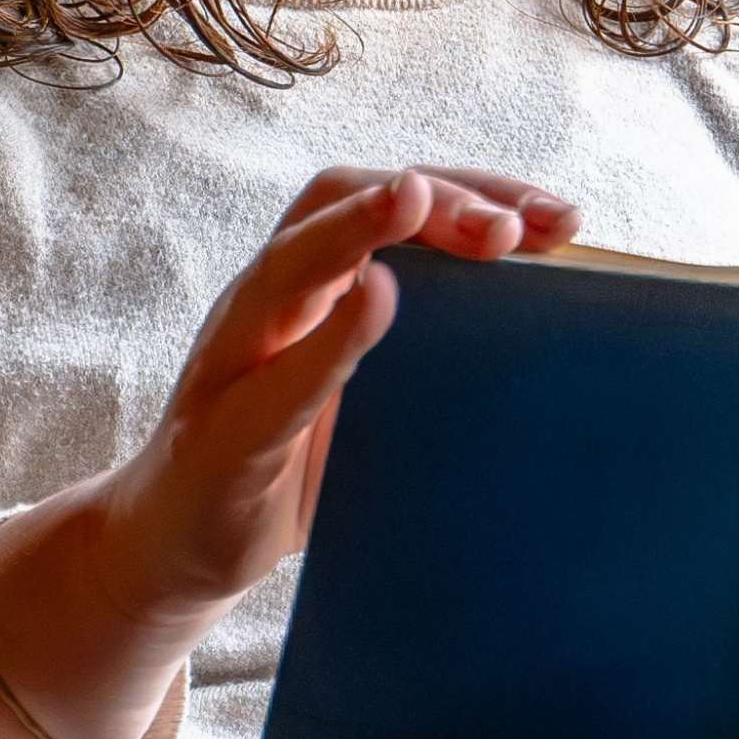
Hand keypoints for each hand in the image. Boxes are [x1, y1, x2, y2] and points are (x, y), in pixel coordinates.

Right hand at [0, 162, 571, 738]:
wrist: (175, 547)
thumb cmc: (292, 461)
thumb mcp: (375, 395)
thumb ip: (431, 349)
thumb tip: (559, 330)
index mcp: (312, 284)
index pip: (388, 199)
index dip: (473, 191)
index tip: (562, 218)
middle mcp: (267, 301)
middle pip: (334, 200)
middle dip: (430, 197)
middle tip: (513, 227)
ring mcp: (232, 359)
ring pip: (285, 263)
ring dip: (357, 225)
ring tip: (418, 199)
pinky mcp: (219, 433)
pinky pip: (273, 377)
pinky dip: (327, 336)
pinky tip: (375, 302)